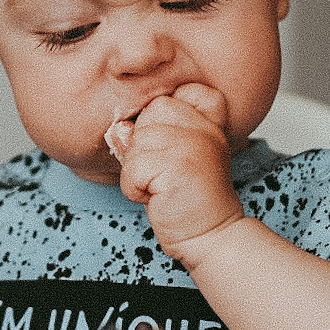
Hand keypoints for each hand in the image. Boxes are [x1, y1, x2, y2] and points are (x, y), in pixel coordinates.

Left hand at [116, 84, 244, 260]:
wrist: (210, 237)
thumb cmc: (185, 198)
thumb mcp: (170, 155)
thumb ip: (148, 134)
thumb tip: (119, 130)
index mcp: (207, 120)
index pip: (174, 93)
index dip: (160, 117)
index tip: (170, 148)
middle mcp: (204, 128)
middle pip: (151, 111)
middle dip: (144, 144)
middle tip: (163, 171)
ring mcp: (194, 145)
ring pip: (137, 141)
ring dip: (137, 171)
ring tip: (161, 186)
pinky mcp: (180, 167)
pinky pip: (133, 168)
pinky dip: (135, 188)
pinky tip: (157, 197)